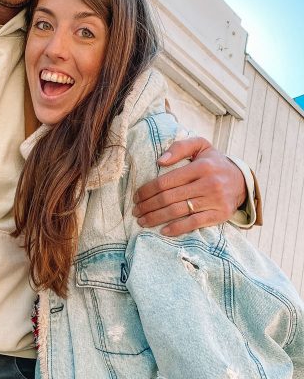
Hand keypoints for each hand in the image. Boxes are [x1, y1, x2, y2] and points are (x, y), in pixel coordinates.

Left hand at [133, 137, 247, 236]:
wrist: (242, 181)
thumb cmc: (214, 164)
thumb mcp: (201, 147)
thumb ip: (180, 148)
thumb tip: (159, 161)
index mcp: (201, 166)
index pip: (165, 181)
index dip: (147, 191)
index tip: (136, 197)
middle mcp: (208, 183)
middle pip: (168, 198)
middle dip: (147, 206)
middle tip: (136, 211)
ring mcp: (214, 200)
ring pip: (177, 211)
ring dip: (155, 218)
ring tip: (142, 221)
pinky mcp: (219, 215)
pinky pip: (193, 224)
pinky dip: (176, 229)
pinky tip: (163, 231)